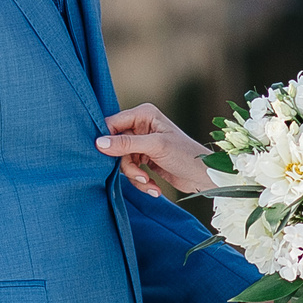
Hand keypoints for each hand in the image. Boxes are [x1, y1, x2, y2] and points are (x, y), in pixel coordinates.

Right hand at [97, 103, 215, 197]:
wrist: (204, 177)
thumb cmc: (186, 156)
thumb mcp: (155, 147)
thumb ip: (126, 144)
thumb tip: (99, 143)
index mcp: (144, 114)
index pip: (112, 123)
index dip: (107, 141)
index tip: (105, 158)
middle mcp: (141, 125)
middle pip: (116, 145)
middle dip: (126, 164)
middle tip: (140, 175)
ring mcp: (143, 143)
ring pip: (122, 161)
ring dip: (135, 176)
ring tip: (149, 183)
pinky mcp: (145, 158)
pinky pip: (132, 170)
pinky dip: (141, 181)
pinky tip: (153, 187)